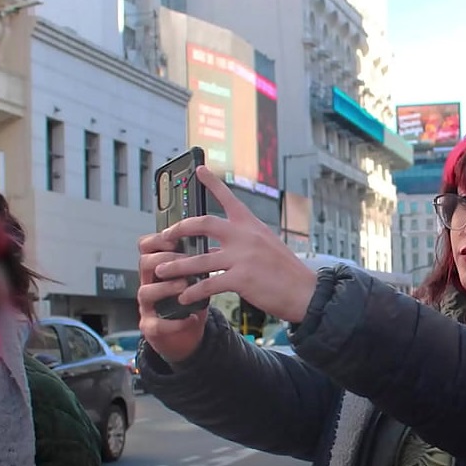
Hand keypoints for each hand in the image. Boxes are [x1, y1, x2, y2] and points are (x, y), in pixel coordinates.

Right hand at [137, 233, 207, 363]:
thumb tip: (216, 244)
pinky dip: (174, 323)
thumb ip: (200, 263)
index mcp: (158, 268)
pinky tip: (190, 319)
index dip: (158, 240)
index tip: (175, 239)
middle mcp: (148, 284)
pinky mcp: (150, 327)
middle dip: (165, 260)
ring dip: (166, 287)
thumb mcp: (196, 279)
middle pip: (144, 264)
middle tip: (188, 261)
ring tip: (185, 286)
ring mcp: (147, 306)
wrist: (187, 335)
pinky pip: (155, 324)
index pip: (147, 247)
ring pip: (145, 292)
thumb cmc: (191, 302)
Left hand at [154, 166, 317, 323]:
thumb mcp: (265, 247)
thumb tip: (213, 249)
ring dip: (176, 265)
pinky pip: (208, 284)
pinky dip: (193, 291)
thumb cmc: (286, 272)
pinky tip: (183, 296)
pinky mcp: (241, 279)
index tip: (198, 170)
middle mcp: (245, 236)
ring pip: (199, 258)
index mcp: (251, 225)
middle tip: (165, 235)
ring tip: (160, 270)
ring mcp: (242, 257)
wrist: (305, 292)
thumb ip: (240, 244)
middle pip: (203, 223)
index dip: (212, 182)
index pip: (229, 198)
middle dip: (180, 228)